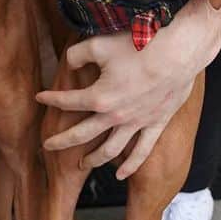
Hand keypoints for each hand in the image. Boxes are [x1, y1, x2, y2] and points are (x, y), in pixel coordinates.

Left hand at [36, 0, 220, 178]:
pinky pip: (141, 151)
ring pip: (110, 150)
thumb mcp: (100, 43)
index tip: (41, 98)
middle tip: (47, 146)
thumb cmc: (140, 45)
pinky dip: (130, 166)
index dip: (51, 99)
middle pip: (82, 134)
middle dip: (62, 141)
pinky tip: (120, 175)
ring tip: (82, 165)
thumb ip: (77, 55)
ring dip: (93, 159)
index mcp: (99, 97)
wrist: (180, 52)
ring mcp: (136, 123)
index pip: (68, 102)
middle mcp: (115, 116)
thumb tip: (68, 63)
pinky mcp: (156, 123)